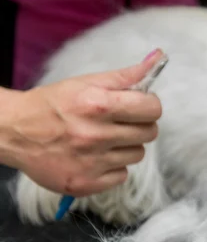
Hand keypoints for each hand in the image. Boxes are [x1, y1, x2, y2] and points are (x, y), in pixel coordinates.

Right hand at [0, 49, 163, 196]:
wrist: (13, 132)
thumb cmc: (53, 104)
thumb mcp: (86, 83)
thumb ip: (126, 76)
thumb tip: (158, 58)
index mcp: (97, 105)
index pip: (152, 109)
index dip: (149, 106)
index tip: (139, 106)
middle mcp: (95, 135)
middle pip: (149, 133)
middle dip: (140, 125)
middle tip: (121, 122)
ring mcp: (90, 162)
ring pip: (137, 155)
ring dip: (126, 146)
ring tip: (105, 139)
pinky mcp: (85, 183)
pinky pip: (122, 176)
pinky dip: (113, 167)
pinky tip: (96, 157)